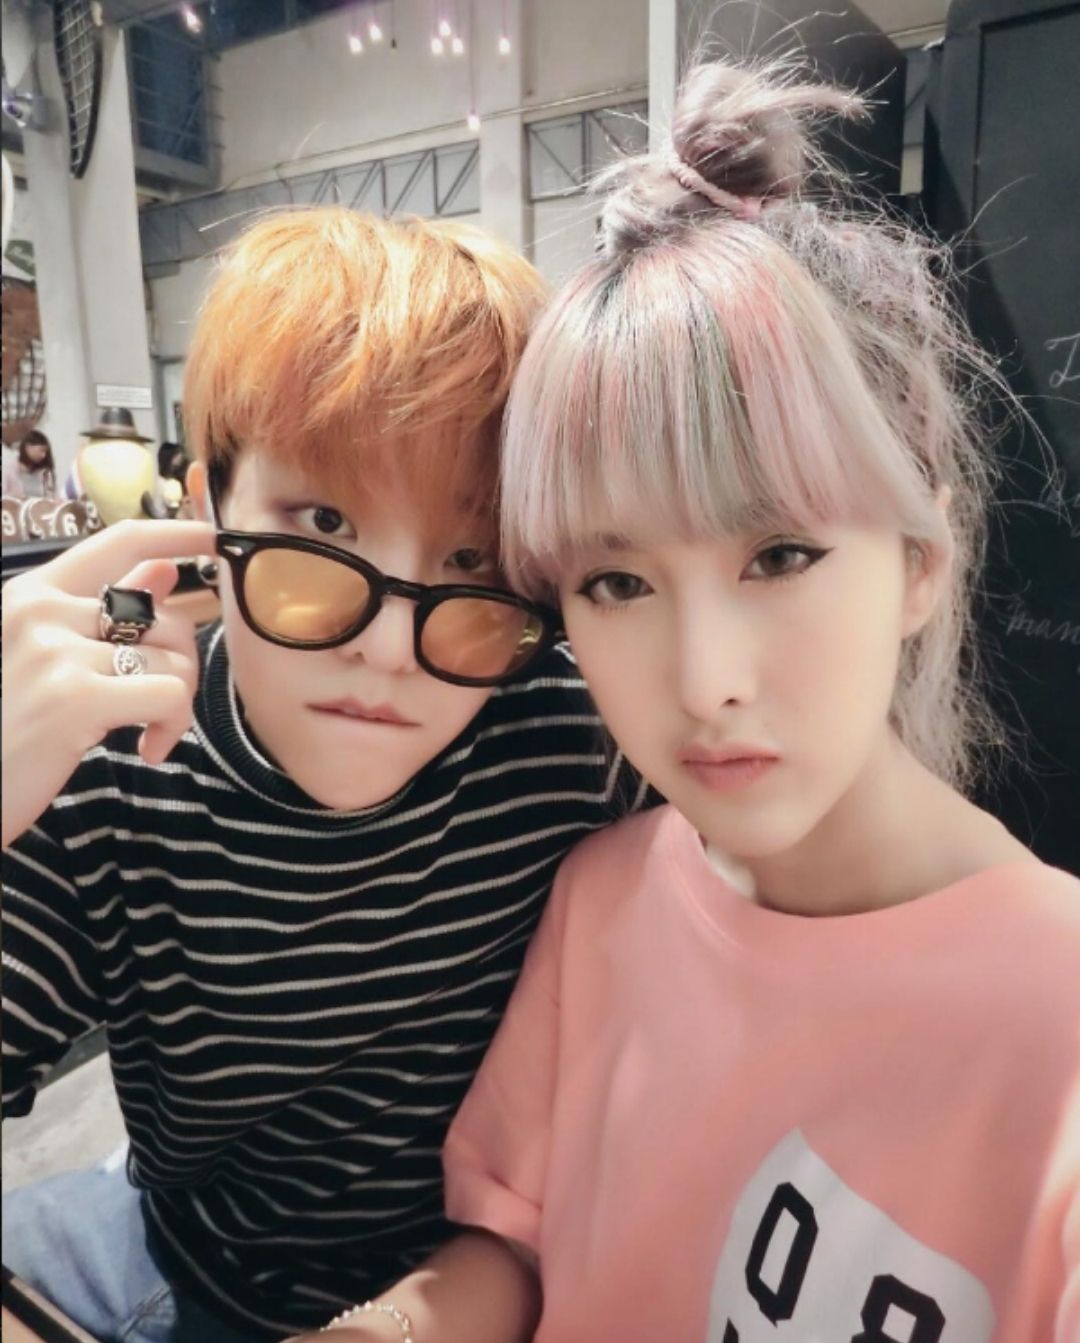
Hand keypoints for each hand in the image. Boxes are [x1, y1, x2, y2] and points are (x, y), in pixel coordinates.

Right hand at [2, 519, 217, 848]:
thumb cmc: (1, 728)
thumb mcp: (41, 658)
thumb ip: (100, 613)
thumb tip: (164, 571)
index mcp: (31, 594)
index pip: (117, 541)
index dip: (175, 534)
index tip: (213, 536)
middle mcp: (40, 611)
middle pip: (163, 616)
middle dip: (180, 663)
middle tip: (157, 705)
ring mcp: (55, 652)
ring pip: (173, 659)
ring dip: (174, 703)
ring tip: (142, 732)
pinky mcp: (75, 697)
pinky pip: (171, 694)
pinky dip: (173, 725)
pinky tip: (146, 749)